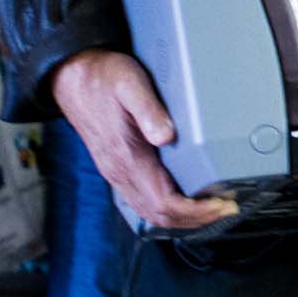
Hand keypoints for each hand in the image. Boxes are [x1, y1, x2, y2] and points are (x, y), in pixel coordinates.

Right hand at [50, 49, 237, 229]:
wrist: (71, 77)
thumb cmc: (102, 78)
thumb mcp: (129, 83)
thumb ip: (149, 110)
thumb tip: (167, 136)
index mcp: (125, 157)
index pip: (163, 203)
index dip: (196, 212)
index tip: (221, 205)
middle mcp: (119, 171)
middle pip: (160, 215)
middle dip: (196, 219)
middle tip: (226, 208)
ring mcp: (116, 172)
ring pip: (151, 212)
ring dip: (183, 217)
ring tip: (212, 208)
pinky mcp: (117, 168)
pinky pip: (143, 201)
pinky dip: (167, 208)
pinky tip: (185, 199)